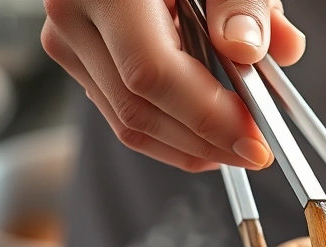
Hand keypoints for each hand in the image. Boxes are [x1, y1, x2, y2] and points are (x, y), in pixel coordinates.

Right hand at [41, 0, 304, 171]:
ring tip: (238, 145)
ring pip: (128, 122)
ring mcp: (69, 42)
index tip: (255, 141)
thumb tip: (247, 49)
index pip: (152, 72)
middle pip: (139, 109)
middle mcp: (74, 16)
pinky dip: (171, 131)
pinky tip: (208, 132)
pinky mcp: (78, 59)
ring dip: (190, 146)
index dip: (207, 117)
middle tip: (257, 152)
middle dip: (205, 142)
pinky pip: (123, 112)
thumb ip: (243, 3)